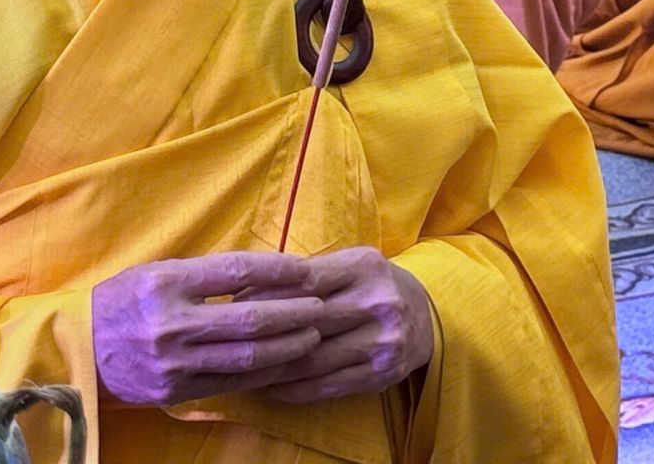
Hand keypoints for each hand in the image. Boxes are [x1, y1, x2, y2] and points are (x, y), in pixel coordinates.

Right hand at [92, 252, 325, 405]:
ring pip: (246, 356)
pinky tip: (284, 363)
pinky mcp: (175, 390)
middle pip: (249, 318)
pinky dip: (263, 373)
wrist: (80, 349)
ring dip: (287, 346)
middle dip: (293, 312)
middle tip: (321, 306)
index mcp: (166, 282)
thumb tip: (262, 273)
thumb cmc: (124, 301)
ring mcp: (174, 361)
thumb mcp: (156, 272)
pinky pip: (231, 382)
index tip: (305, 269)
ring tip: (312, 335)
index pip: (235, 272)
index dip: (276, 270)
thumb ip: (204, 274)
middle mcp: (171, 322)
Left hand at [239, 246, 434, 403]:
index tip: (235, 304)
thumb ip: (306, 273)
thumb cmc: (370, 284)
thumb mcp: (348, 264)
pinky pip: (326, 386)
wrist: (425, 314)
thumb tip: (245, 288)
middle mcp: (378, 303)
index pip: (304, 281)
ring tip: (241, 368)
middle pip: (306, 322)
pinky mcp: (381, 374)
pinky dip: (292, 390)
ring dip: (271, 367)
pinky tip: (270, 386)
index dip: (266, 294)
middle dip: (263, 333)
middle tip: (228, 340)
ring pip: (312, 360)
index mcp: (364, 266)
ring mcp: (382, 342)